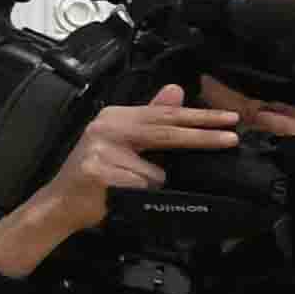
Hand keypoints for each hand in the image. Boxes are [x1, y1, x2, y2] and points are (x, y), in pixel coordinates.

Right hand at [0, 92, 238, 278]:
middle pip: (167, 132)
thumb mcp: (125, 142)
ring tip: (136, 188)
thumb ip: (152, 118)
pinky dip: (143, 195)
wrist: (62, 202)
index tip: (230, 119)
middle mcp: (107, 127)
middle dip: (203, 136)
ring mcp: (101, 149)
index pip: (166, 114)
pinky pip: (142, 187)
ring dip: (158, 184)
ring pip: (158, 171)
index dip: (200, 117)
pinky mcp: (99, 172)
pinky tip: (124, 195)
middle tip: (232, 137)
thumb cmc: (99, 174)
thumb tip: (177, 90)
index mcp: (116, 117)